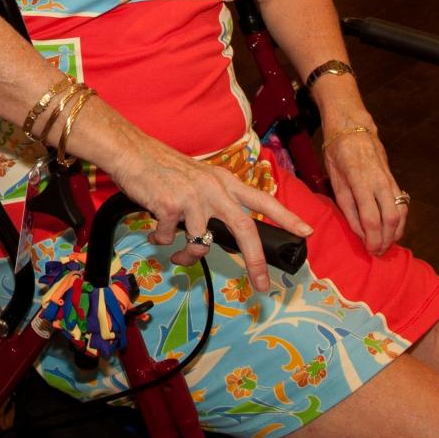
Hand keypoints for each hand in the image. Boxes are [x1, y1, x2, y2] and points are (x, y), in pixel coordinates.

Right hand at [114, 138, 311, 292]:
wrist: (132, 152)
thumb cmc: (162, 167)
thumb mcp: (198, 177)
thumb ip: (214, 199)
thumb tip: (219, 232)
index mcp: (223, 181)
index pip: (262, 199)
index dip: (286, 216)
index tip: (306, 231)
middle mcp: (213, 188)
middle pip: (244, 228)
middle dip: (255, 261)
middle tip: (262, 285)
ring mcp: (193, 197)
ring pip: (201, 244)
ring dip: (188, 257)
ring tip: (175, 257)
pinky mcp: (171, 206)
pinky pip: (169, 239)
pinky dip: (160, 242)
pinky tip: (153, 232)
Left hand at [322, 126, 407, 254]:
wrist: (352, 125)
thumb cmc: (337, 150)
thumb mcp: (334, 176)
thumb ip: (346, 205)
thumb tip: (358, 231)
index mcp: (359, 180)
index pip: (371, 218)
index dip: (372, 239)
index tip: (370, 251)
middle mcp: (379, 181)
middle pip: (391, 219)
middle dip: (387, 240)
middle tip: (378, 252)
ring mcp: (389, 179)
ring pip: (401, 213)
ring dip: (396, 233)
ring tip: (385, 244)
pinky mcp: (394, 179)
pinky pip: (402, 204)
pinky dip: (399, 221)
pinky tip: (392, 229)